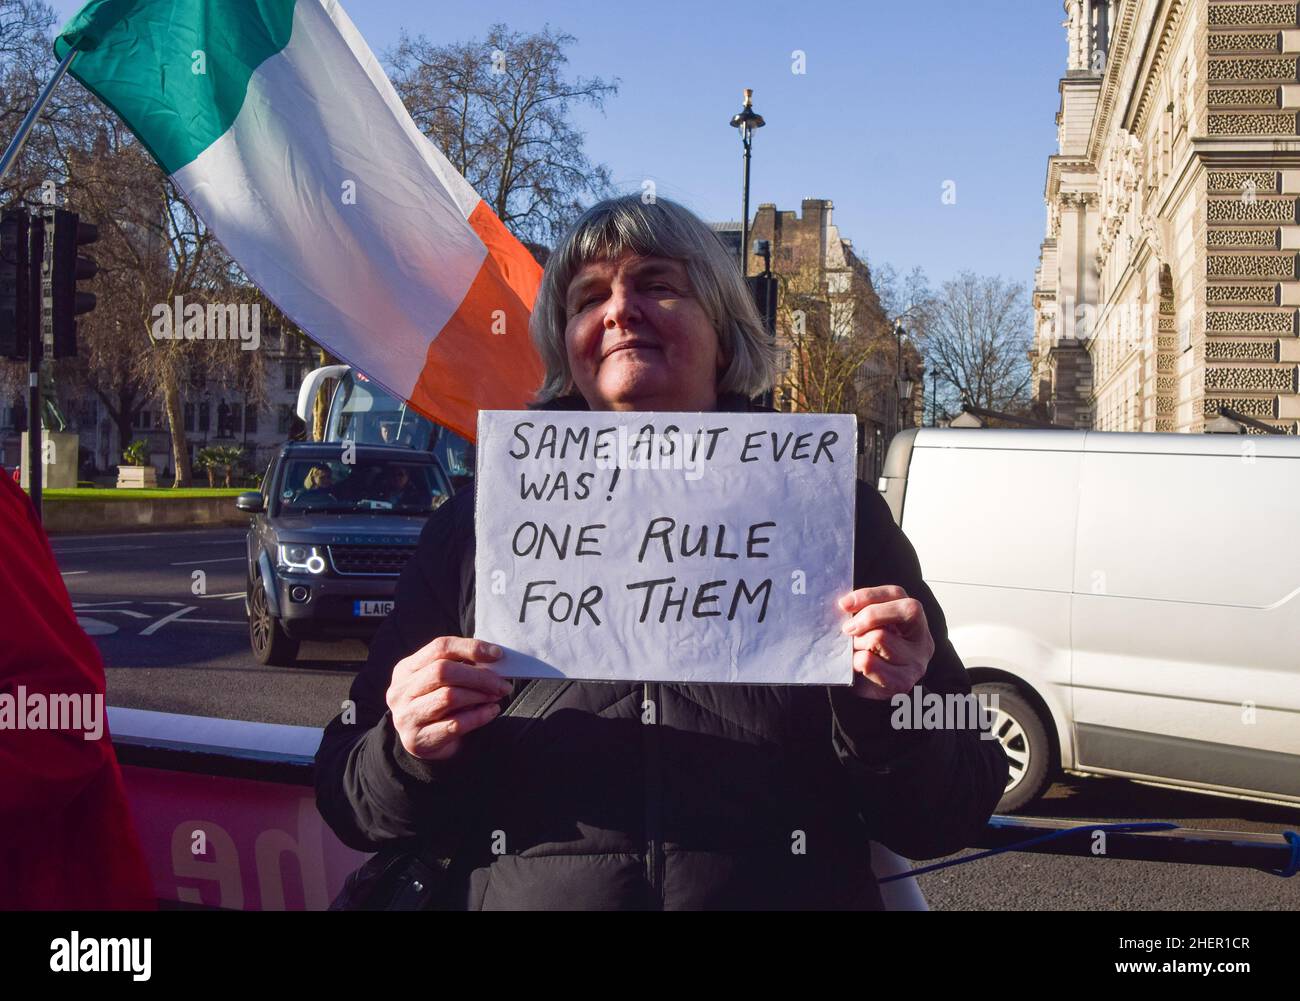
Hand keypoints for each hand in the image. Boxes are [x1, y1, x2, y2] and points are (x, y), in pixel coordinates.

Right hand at [385, 637, 513, 760]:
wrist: (424, 745)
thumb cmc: (439, 707)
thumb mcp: (444, 683)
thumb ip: (462, 668)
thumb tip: (494, 658)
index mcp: (406, 668)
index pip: (440, 647)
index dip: (471, 648)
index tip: (497, 654)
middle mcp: (401, 690)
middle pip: (443, 671)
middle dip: (479, 676)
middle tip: (502, 684)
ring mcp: (406, 716)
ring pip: (448, 696)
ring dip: (479, 695)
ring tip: (496, 697)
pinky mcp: (416, 740)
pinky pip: (455, 724)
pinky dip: (478, 716)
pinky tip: (491, 712)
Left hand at [837, 585, 934, 700]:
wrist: (871, 687)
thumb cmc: (870, 651)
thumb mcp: (871, 626)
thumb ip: (863, 612)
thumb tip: (845, 604)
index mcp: (914, 619)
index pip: (897, 594)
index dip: (869, 595)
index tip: (844, 604)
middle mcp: (922, 639)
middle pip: (899, 611)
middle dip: (866, 619)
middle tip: (848, 630)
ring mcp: (916, 662)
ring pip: (879, 637)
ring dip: (858, 643)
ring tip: (855, 651)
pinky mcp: (903, 682)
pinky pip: (870, 663)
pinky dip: (856, 662)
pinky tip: (857, 666)